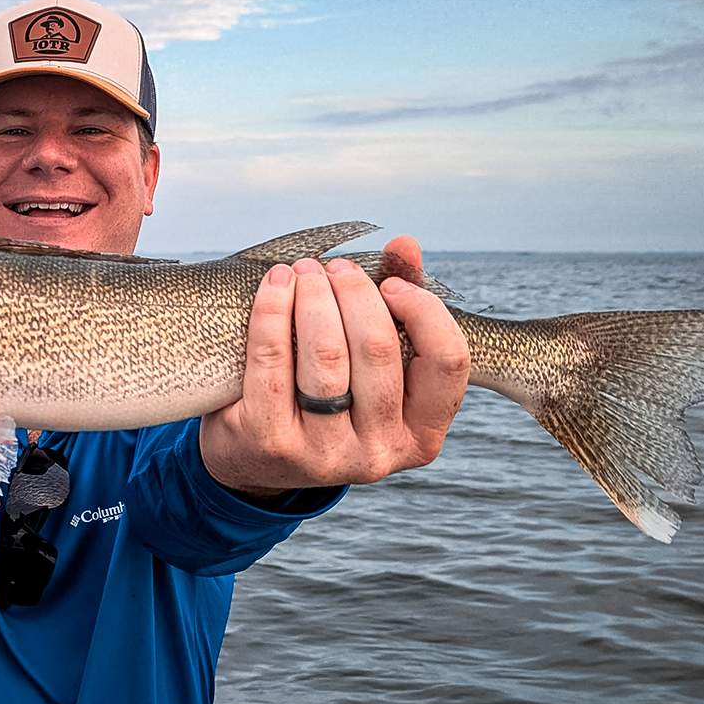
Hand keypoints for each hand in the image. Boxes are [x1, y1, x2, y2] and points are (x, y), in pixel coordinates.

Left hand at [199, 236, 469, 494]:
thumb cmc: (328, 398)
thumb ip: (397, 306)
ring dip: (314, 298)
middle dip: (354, 293)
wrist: (254, 459)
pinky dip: (272, 314)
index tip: (389, 284)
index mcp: (421, 436)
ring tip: (302, 271)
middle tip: (333, 267)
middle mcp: (379, 455)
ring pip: (326, 357)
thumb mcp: (369, 366)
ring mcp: (325, 455)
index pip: (448, 362)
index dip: (423, 310)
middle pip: (378, 350)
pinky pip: (274, 364)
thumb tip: (405, 244)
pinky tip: (275, 288)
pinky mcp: (272, 445)